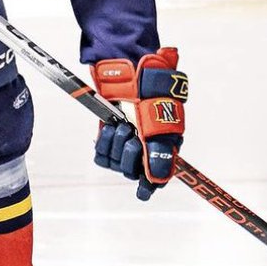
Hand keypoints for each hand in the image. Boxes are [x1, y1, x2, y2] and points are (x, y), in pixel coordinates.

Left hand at [92, 48, 186, 200]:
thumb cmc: (150, 90)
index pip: (158, 176)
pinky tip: (108, 128)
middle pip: (134, 171)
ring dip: (116, 144)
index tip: (143, 192)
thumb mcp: (163, 119)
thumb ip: (163, 151)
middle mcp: (146, 149)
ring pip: (117, 163)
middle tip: (131, 132)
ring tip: (120, 125)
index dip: (150, 185)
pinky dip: (103, 142)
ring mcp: (126, 145)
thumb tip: (158, 180)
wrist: (127, 73)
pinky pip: (102, 156)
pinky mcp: (107, 141)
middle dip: (130, 154)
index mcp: (165, 145)